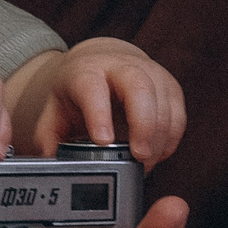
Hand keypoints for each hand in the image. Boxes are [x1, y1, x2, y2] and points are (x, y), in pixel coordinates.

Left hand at [24, 38, 184, 163]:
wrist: (104, 63)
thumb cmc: (79, 91)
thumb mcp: (55, 109)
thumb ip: (49, 137)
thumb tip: (48, 164)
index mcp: (87, 71)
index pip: (93, 87)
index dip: (99, 114)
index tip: (103, 142)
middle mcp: (122, 66)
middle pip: (139, 87)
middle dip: (143, 124)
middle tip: (139, 156)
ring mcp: (151, 73)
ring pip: (163, 103)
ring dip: (158, 139)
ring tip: (144, 164)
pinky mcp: (170, 87)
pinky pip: (178, 116)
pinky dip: (170, 140)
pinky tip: (156, 154)